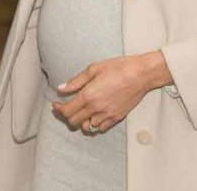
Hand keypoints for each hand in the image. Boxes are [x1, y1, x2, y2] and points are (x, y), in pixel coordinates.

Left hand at [52, 51, 172, 132]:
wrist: (140, 75)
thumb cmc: (117, 68)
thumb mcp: (93, 69)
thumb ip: (75, 81)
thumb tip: (61, 88)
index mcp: (88, 95)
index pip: (67, 110)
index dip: (58, 109)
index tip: (56, 104)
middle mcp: (96, 108)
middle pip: (74, 121)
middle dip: (66, 115)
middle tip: (64, 107)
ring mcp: (107, 115)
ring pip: (87, 127)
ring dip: (80, 121)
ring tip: (79, 111)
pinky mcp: (116, 118)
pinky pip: (100, 128)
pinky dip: (93, 124)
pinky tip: (92, 114)